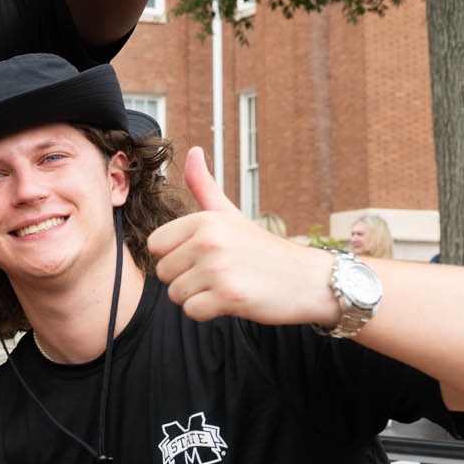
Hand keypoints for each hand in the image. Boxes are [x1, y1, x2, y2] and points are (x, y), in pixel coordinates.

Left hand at [147, 147, 334, 324]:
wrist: (308, 281)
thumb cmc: (263, 250)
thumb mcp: (231, 213)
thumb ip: (204, 186)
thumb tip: (192, 151)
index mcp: (205, 220)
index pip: (155, 245)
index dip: (175, 254)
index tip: (203, 255)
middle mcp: (209, 241)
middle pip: (163, 272)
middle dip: (186, 278)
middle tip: (218, 273)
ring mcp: (219, 270)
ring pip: (175, 294)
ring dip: (197, 296)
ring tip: (225, 285)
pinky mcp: (229, 297)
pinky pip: (191, 312)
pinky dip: (208, 312)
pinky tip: (231, 301)